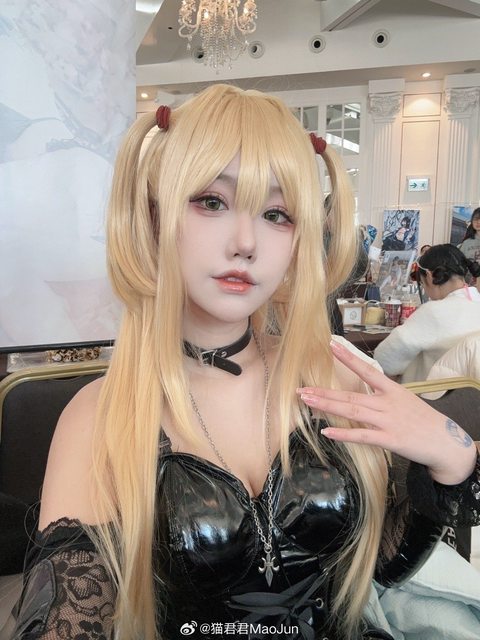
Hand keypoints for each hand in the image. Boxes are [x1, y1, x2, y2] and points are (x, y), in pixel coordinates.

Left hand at [297, 340, 476, 484]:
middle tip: (301, 389)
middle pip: (350, 395)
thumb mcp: (404, 400)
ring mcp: (387, 421)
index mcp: (391, 390)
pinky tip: (327, 431)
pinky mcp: (389, 439)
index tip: (330, 346)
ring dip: (327, 407)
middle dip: (324, 392)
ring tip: (308, 402)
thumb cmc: (423, 421)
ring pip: (352, 412)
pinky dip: (343, 434)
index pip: (366, 370)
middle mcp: (387, 403)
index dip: (348, 358)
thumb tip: (360, 393)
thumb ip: (381, 396)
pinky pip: (362, 435)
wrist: (446, 442)